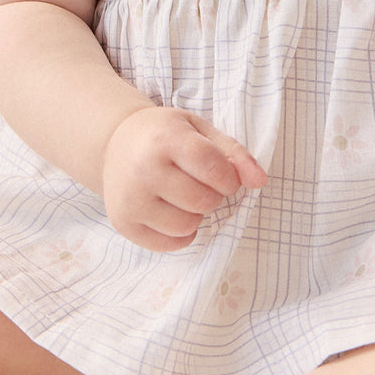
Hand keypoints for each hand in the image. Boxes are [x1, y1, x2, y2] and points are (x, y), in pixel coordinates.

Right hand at [101, 106, 265, 251]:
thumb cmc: (164, 136)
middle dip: (212, 195)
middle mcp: (143, 169)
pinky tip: (171, 211)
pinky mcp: (124, 223)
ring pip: (188, 225)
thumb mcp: (199, 131)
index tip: (223, 175)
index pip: (213, 167)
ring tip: (183, 196)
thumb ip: (234, 153)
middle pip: (203, 201)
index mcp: (165, 138)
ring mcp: (131, 199)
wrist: (114, 143)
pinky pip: (170, 244)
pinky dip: (180, 233)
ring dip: (196, 215)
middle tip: (197, 182)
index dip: (229, 177)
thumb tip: (259, 181)